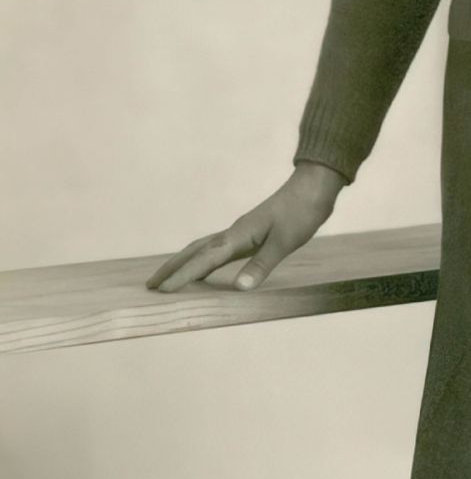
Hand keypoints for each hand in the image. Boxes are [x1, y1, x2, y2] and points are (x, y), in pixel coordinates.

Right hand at [145, 162, 346, 293]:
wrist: (313, 188)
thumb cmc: (301, 213)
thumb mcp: (285, 242)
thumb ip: (262, 265)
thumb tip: (239, 288)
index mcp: (238, 235)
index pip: (204, 259)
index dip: (183, 276)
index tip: (162, 290)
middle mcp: (233, 233)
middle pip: (193, 252)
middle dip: (171, 269)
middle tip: (150, 285)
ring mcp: (239, 232)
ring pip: (202, 248)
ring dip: (183, 263)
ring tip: (167, 278)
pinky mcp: (247, 233)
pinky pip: (216, 249)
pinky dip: (202, 259)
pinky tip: (204, 268)